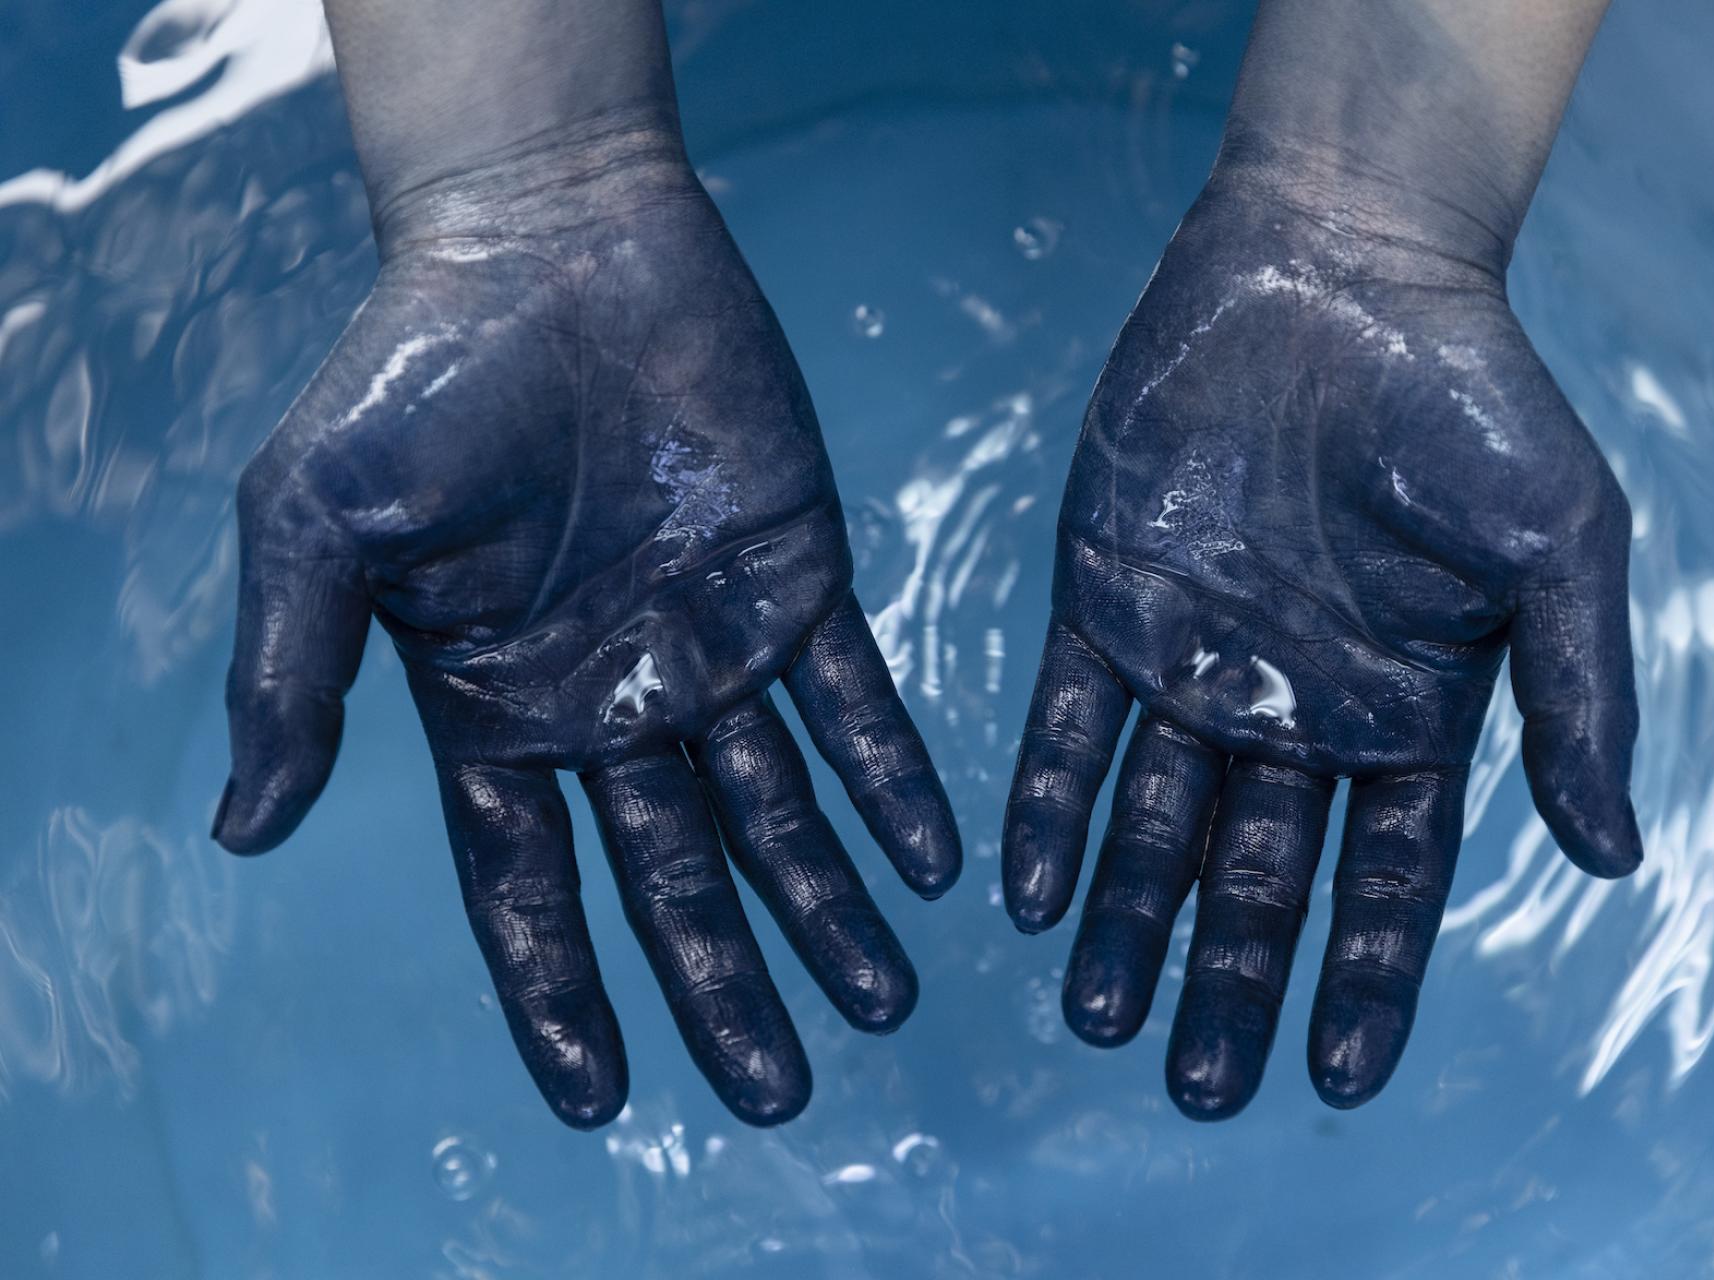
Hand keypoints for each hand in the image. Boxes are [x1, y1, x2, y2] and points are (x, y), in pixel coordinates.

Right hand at [213, 123, 960, 1127]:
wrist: (552, 235)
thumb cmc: (416, 369)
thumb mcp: (315, 525)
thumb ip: (290, 675)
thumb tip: (242, 832)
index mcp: (495, 708)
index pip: (532, 888)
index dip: (562, 995)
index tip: (606, 1099)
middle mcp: (611, 698)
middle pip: (677, 880)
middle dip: (729, 986)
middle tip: (785, 1094)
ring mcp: (712, 643)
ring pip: (783, 812)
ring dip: (832, 909)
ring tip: (889, 1005)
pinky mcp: (800, 577)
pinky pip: (857, 703)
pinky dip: (895, 781)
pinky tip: (936, 861)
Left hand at [1002, 172, 1640, 1119]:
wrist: (1336, 260)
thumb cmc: (1469, 393)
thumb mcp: (1560, 550)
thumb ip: (1579, 702)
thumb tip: (1613, 861)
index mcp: (1406, 710)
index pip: (1382, 880)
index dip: (1362, 982)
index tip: (1333, 1081)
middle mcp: (1292, 705)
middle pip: (1256, 878)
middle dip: (1228, 984)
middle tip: (1195, 1090)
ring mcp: (1192, 656)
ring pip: (1149, 822)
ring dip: (1123, 921)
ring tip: (1092, 1017)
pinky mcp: (1103, 599)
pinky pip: (1066, 726)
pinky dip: (1045, 808)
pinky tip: (1025, 895)